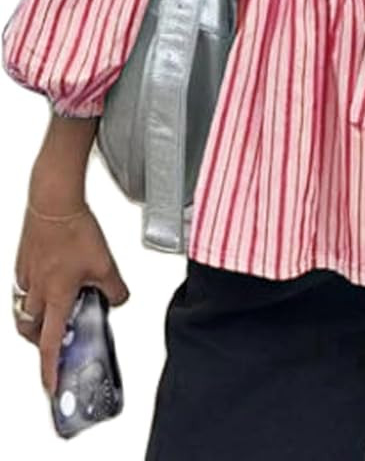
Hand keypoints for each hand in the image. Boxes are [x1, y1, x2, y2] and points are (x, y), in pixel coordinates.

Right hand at [13, 199, 129, 395]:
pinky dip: (33, 294)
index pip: (49, 344)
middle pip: (30, 330)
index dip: (49, 369)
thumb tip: (119, 299)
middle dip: (39, 342)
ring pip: (23, 310)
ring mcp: (26, 276)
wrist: (53, 202)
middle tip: (51, 342)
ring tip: (51, 312)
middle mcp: (36, 290)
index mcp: (56, 296)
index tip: (50, 385)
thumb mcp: (106, 264)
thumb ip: (115, 289)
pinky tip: (48, 282)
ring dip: (35, 319)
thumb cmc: (74, 230)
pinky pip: (22, 287)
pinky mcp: (23, 261)